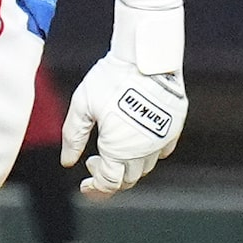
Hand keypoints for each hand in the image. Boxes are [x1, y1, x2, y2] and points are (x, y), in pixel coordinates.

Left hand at [61, 55, 186, 197]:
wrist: (147, 56)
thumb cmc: (111, 78)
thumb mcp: (82, 106)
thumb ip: (72, 136)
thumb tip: (67, 162)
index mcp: (119, 149)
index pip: (109, 183)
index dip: (95, 187)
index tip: (84, 182)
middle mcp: (144, 150)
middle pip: (128, 179)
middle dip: (110, 177)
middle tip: (94, 162)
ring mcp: (163, 139)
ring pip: (146, 167)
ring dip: (127, 166)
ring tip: (112, 148)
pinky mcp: (174, 126)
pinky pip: (162, 151)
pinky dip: (147, 154)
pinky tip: (134, 141)